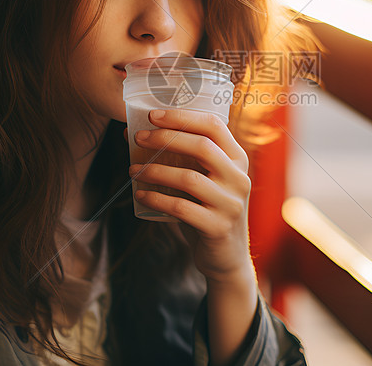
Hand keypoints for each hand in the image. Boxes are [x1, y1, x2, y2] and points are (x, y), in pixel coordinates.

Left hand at [129, 108, 252, 282]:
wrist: (226, 255)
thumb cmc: (207, 208)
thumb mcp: (205, 180)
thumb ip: (182, 157)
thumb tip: (134, 133)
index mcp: (237, 159)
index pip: (214, 125)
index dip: (183, 116)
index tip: (153, 115)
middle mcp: (239, 178)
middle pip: (203, 147)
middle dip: (166, 138)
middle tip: (139, 138)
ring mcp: (230, 204)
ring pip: (189, 178)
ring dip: (155, 171)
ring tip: (133, 170)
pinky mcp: (217, 227)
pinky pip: (181, 208)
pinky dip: (156, 199)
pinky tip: (141, 195)